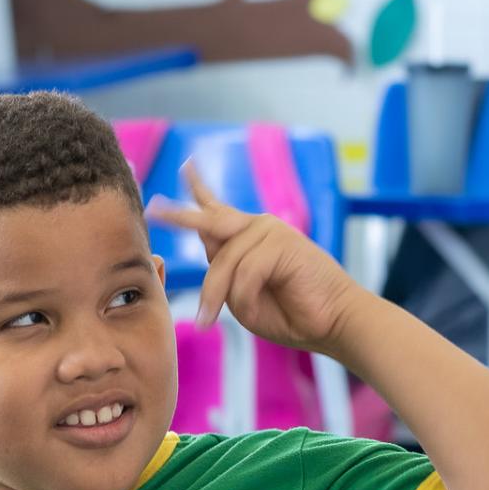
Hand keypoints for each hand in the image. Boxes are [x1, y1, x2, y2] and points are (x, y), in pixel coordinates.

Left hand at [145, 161, 364, 352]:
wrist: (334, 324)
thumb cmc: (292, 316)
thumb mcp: (243, 298)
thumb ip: (224, 275)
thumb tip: (212, 255)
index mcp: (249, 240)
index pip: (218, 210)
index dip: (199, 190)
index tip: (187, 166)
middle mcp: (258, 228)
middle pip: (210, 219)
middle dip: (180, 215)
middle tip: (154, 209)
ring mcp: (270, 231)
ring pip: (224, 260)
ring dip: (216, 295)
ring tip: (209, 319)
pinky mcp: (281, 241)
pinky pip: (245, 270)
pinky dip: (242, 295)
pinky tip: (250, 310)